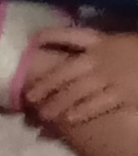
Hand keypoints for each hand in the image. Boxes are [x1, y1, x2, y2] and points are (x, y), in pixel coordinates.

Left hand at [24, 18, 137, 132]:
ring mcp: (112, 76)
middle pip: (66, 70)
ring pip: (77, 91)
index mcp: (104, 40)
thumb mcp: (127, 42)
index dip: (50, 36)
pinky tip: (69, 120)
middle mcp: (102, 57)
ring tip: (43, 116)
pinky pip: (97, 104)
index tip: (32, 40)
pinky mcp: (124, 94)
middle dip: (46, 84)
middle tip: (28, 98)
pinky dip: (82, 111)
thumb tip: (86, 57)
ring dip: (58, 103)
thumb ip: (108, 47)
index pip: (71, 35)